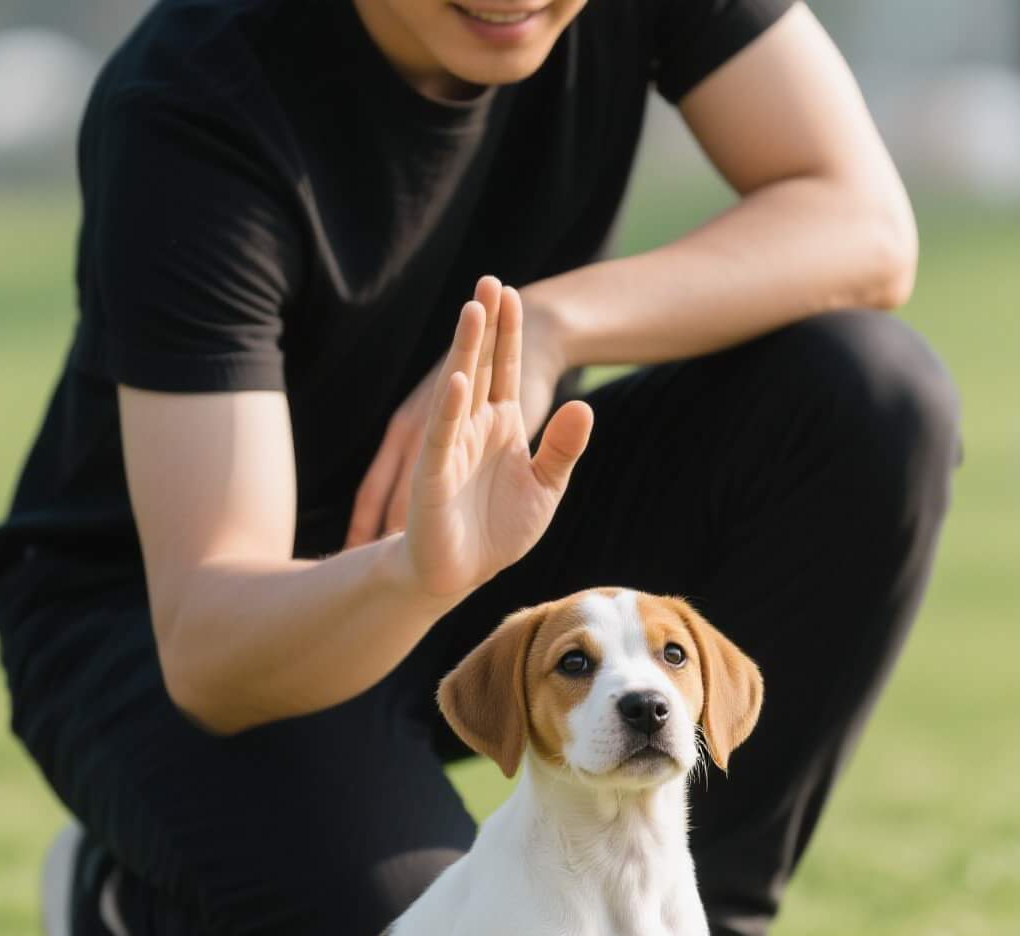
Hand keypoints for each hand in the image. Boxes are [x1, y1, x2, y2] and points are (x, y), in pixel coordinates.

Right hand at [390, 277, 593, 599]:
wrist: (461, 572)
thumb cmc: (497, 529)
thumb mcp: (545, 487)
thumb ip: (564, 447)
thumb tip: (586, 406)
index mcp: (500, 425)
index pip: (506, 369)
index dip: (508, 333)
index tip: (512, 292)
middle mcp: (472, 426)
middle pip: (480, 366)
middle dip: (484, 324)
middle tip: (489, 280)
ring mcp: (450, 447)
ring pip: (459, 390)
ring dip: (466, 352)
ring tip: (472, 311)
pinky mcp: (433, 477)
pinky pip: (444, 438)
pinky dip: (451, 411)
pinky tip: (459, 381)